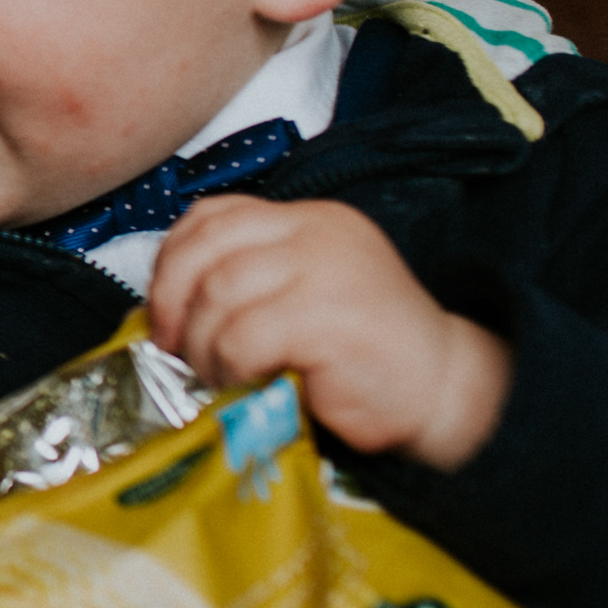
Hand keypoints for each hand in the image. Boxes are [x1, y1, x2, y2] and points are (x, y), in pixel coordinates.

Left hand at [145, 196, 511, 472]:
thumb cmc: (364, 357)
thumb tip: (164, 310)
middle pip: (206, 247)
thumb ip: (250, 283)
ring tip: (218, 375)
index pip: (213, 215)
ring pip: (218, 294)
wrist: (443, 392)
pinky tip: (248, 383)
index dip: (172, 261)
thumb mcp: (304, 297)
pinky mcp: (327, 316)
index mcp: (308, 221)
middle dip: (172, 301)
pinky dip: (229, 366)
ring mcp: (324, 269)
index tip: (163, 311)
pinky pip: (242, 337)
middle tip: (172, 347)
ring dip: (201, 344)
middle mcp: (316, 233)